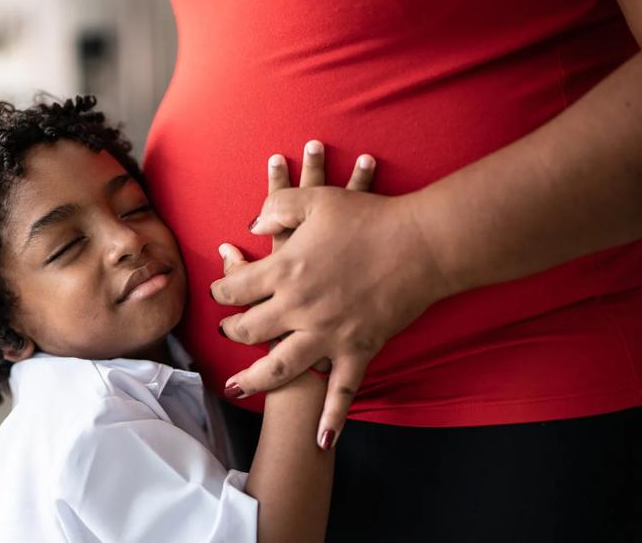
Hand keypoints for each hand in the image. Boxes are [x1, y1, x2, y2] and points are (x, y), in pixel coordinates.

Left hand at [212, 145, 451, 449]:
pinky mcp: (358, 350)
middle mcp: (299, 307)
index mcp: (285, 269)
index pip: (235, 287)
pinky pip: (341, 391)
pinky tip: (321, 440)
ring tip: (237, 388)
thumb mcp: (315, 200)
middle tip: (227, 331)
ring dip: (254, 380)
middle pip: (248, 329)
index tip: (218, 291)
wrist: (422, 243)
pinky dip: (332, 417)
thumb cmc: (370, 217)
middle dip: (231, 332)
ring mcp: (328, 333)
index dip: (220, 289)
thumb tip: (252, 224)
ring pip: (279, 367)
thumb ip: (277, 208)